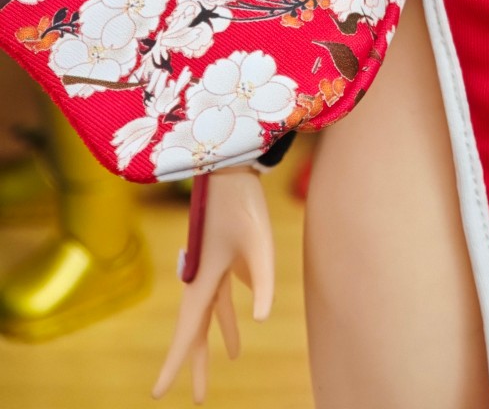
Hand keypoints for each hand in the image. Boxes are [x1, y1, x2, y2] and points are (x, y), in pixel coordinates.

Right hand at [151, 167, 273, 402]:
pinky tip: (240, 331)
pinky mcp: (228, 258)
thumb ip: (261, 283)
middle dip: (197, 364)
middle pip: (196, 331)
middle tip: (196, 398)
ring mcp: (214, 269)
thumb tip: (260, 321)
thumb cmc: (244, 206)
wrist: (235, 171)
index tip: (158, 394)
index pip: (186, 334)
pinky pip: (225, 296)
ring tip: (225, 365)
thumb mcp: (260, 245)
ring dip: (216, 340)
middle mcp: (202, 279)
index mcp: (202, 281)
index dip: (174, 365)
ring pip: (211, 315)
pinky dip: (229, 316)